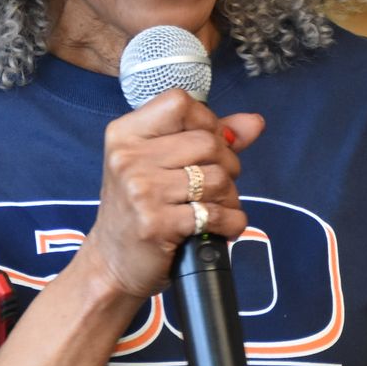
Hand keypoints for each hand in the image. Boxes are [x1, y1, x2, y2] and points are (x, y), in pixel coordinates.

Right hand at [75, 90, 263, 301]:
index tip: (207, 145)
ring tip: (214, 207)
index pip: (180, 103)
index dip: (206, 121)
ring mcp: (141, 191)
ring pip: (217, 178)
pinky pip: (216, 213)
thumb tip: (254, 122)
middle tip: (214, 185)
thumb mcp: (159, 164)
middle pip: (207, 142)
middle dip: (226, 164)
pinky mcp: (156, 224)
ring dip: (229, 197)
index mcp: (125, 135)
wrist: (111, 261)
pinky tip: (220, 227)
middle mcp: (128, 158)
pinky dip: (229, 222)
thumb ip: (207, 136)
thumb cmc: (139, 208)